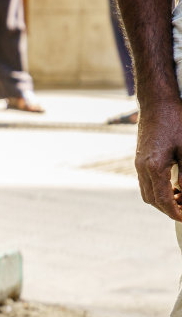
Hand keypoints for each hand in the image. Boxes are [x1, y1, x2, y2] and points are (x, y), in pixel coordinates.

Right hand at [135, 103, 181, 220]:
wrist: (156, 104)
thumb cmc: (175, 121)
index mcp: (154, 167)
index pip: (163, 200)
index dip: (175, 212)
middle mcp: (142, 169)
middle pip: (152, 200)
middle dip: (167, 209)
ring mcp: (138, 165)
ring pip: (147, 193)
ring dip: (161, 200)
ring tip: (179, 198)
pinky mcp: (140, 160)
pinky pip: (145, 183)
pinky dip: (157, 190)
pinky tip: (171, 185)